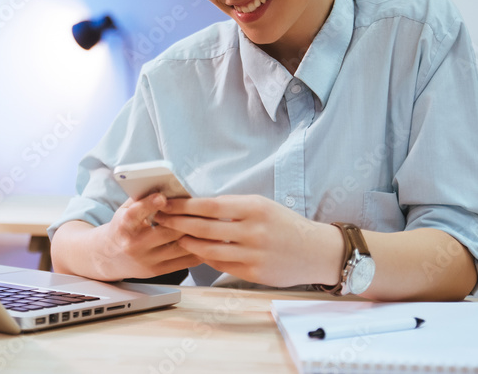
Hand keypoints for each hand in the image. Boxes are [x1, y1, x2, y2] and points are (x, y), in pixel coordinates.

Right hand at [90, 192, 201, 280]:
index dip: (149, 204)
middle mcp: (134, 245)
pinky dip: (199, 249)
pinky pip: (185, 261)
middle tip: (205, 208)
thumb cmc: (120, 228)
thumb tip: (165, 183)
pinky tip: (208, 240)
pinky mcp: (158, 271)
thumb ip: (141, 198)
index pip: (135, 214)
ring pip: (180, 246)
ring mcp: (147, 260)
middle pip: (167, 231)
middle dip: (186, 219)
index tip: (162, 197)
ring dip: (198, 234)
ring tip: (213, 223)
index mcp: (123, 226)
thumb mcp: (123, 210)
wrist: (107, 257)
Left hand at [155, 194, 340, 287]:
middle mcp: (253, 231)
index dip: (184, 205)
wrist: (316, 251)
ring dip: (187, 242)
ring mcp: (253, 255)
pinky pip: (220, 265)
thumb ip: (233, 206)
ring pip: (208, 249)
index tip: (167, 203)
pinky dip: (205, 257)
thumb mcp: (263, 206)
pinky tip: (196, 251)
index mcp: (254, 208)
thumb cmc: (286, 225)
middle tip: (161, 218)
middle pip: (204, 227)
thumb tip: (197, 204)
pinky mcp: (254, 274)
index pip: (209, 205)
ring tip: (176, 235)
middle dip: (178, 223)